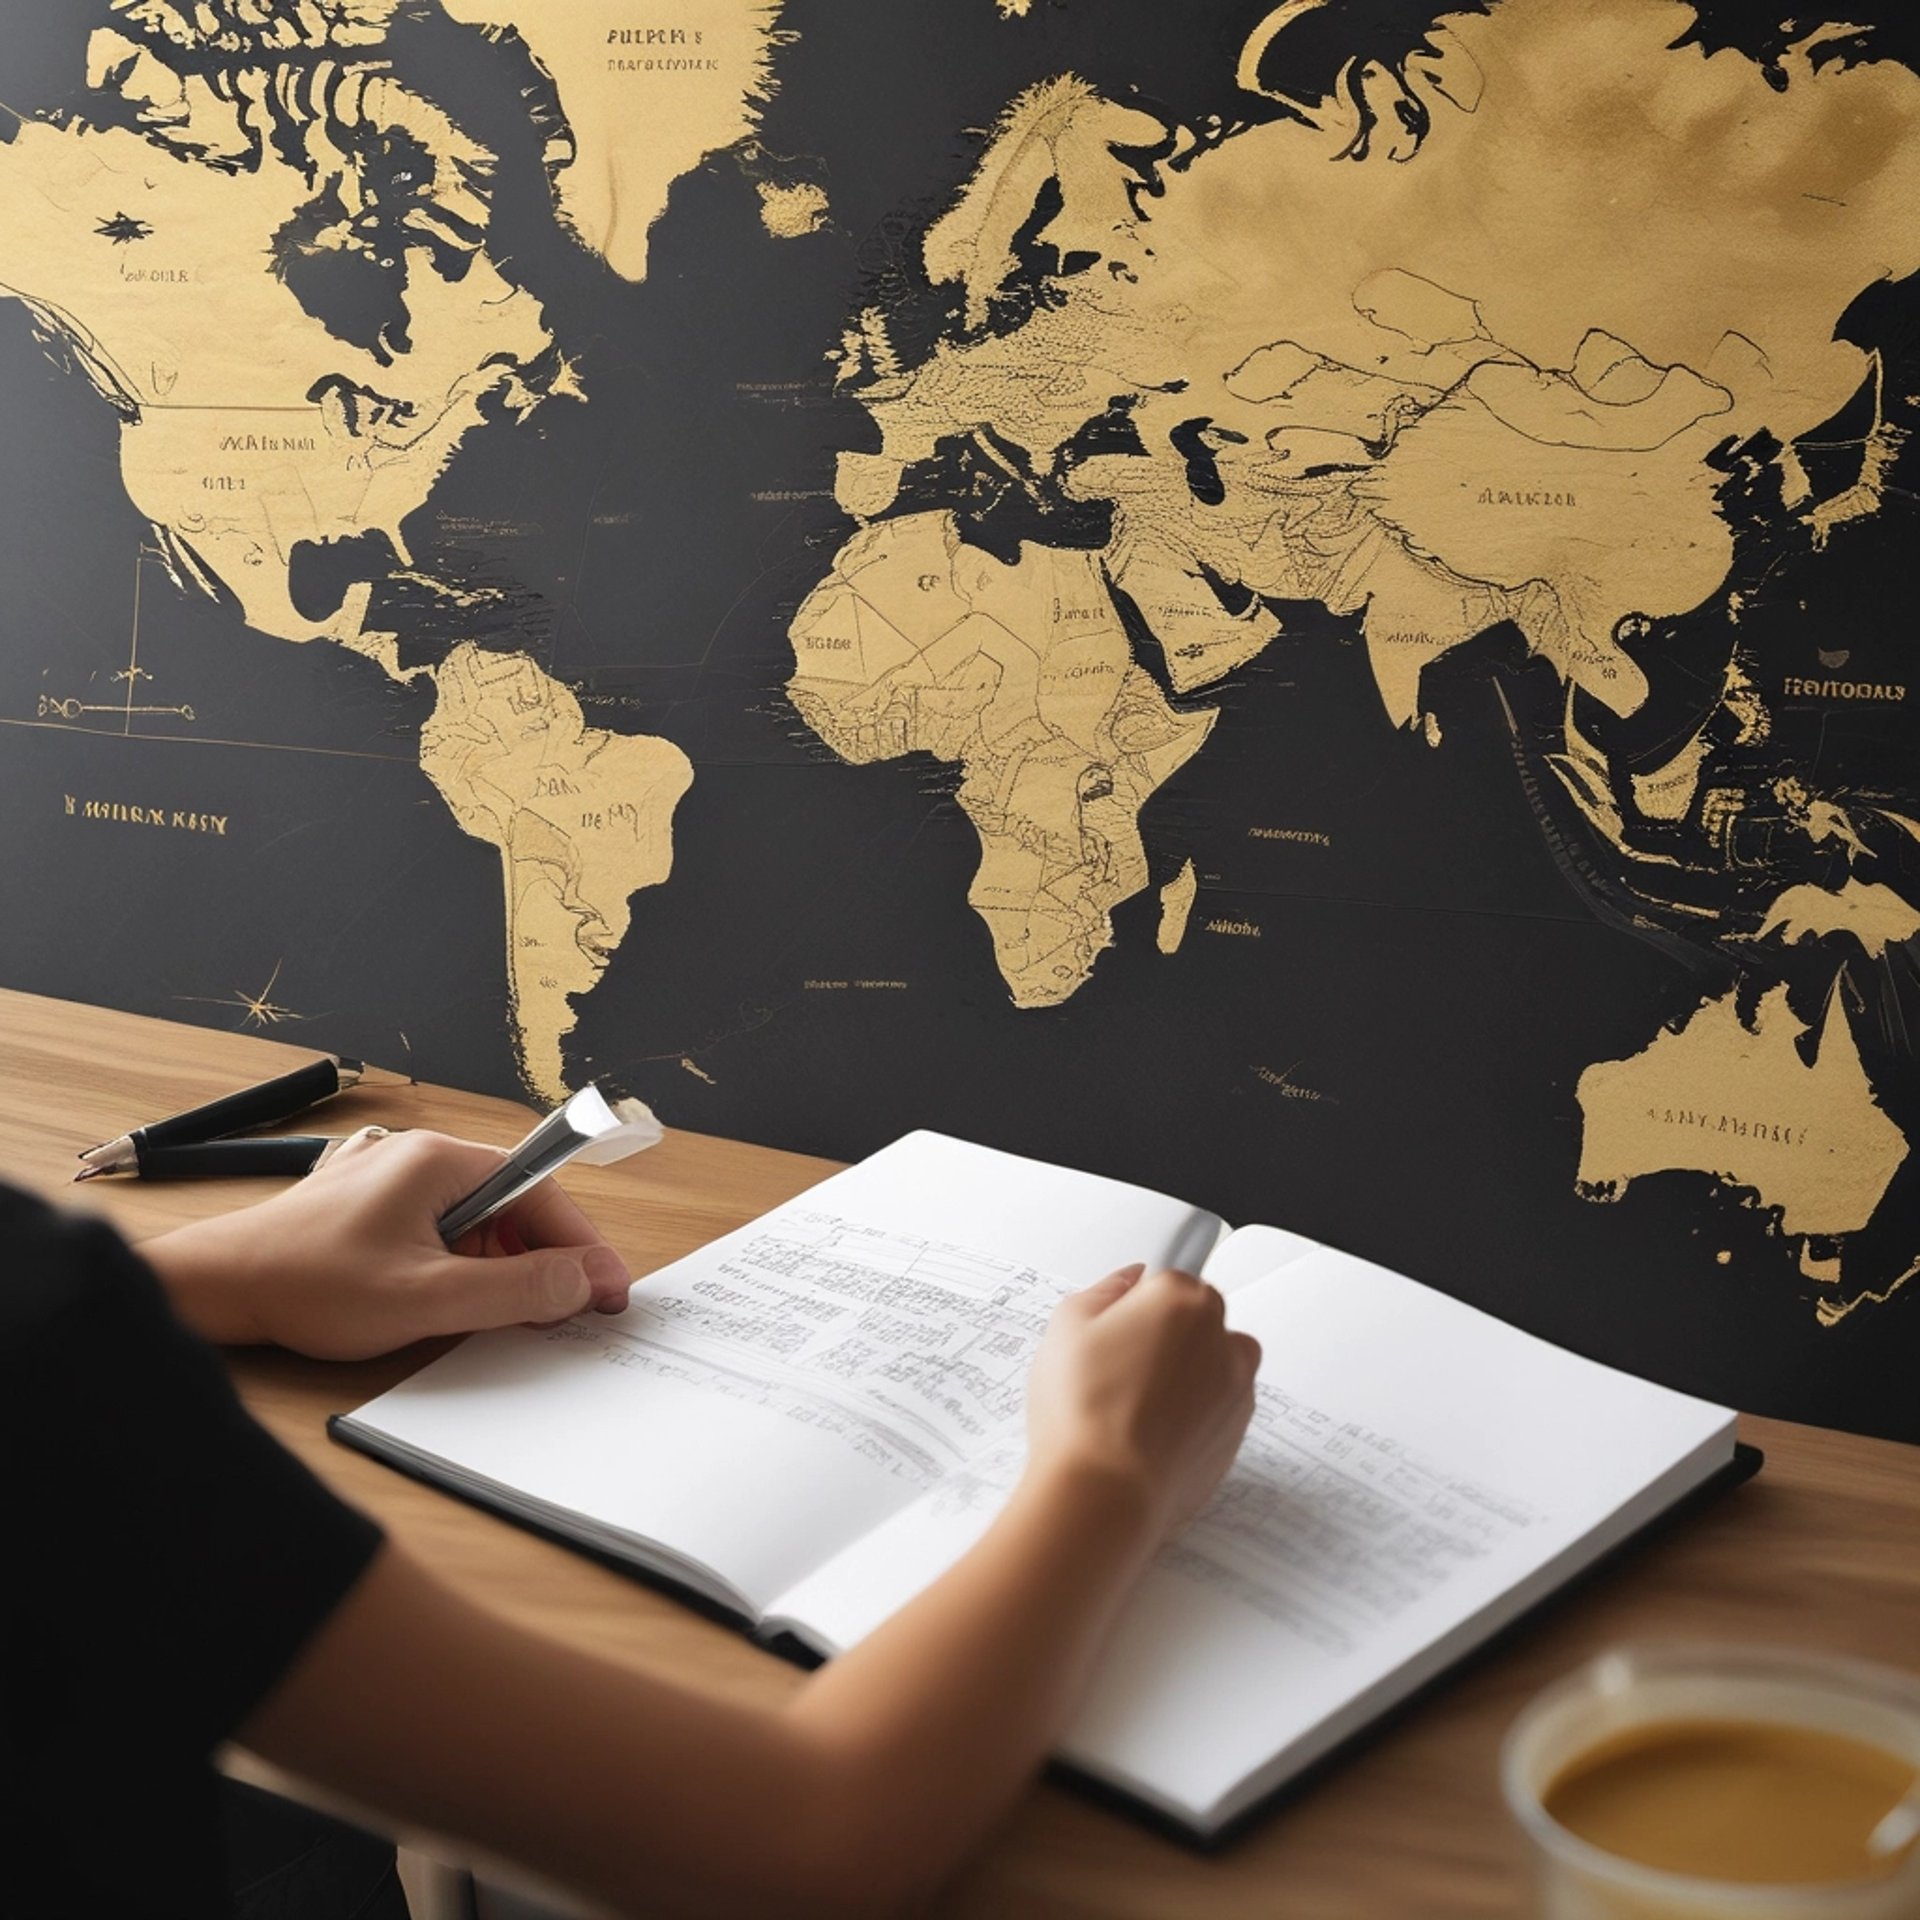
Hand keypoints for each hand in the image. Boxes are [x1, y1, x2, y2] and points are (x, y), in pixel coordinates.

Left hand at [140, 1126, 632, 1359]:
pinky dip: (462, 1264)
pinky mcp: (374, 1204)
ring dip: (499, 1266)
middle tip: (563, 1313)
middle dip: (543, 1260)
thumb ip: (516, 1290)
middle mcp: (422, 1156)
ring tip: (498, 1315)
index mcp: (441, 1161)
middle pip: (514, 1205)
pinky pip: (443, 1228)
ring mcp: (394, 1177)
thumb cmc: (309, 1285)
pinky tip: (451, 1301)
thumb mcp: (428, 1299)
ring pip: (479, 1221)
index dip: (583, 1246)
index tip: (609, 1290)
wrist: (219, 1287)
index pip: (542, 1193)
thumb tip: (584, 1281)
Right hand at [1024, 1265, 1259, 1538]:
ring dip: (1184, 1376)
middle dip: (1163, 1336)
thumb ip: (1104, 1290)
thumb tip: (1127, 1282)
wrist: (1106, 1493)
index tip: (1126, 1314)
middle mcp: (1221, 1338)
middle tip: (1115, 1366)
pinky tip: (1148, 1434)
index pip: (1170, 1276)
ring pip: (1210, 1366)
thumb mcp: (1067, 1325)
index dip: (1139, 1300)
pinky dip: (1192, 1417)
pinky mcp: (1237, 1437)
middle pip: (1196, 1320)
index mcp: (1183, 1298)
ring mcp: (1236, 1390)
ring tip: (1131, 1406)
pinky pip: (1216, 1411)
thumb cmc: (1084, 1410)